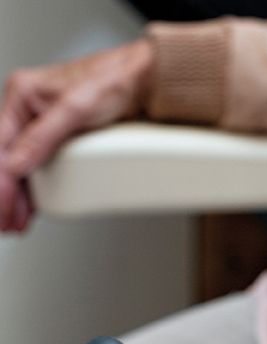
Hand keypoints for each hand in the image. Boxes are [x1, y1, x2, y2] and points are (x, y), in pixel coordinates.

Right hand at [0, 39, 153, 232]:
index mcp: (21, 96)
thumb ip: (43, 136)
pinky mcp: (53, 142)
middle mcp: (25, 111)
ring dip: (13, 198)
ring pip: (14, 169)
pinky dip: (28, 193)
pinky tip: (28, 210)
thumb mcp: (76, 109)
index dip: (1, 184)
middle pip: (3, 160)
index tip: (6, 209)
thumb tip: (16, 163)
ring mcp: (38, 128)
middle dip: (3, 195)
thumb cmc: (112, 84)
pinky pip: (33, 170)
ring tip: (14, 224)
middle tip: (7, 224)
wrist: (140, 83)